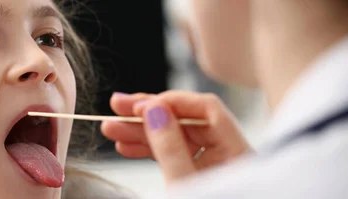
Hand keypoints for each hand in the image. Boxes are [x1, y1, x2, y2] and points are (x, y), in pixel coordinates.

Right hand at [101, 91, 251, 183]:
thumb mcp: (184, 185)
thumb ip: (170, 148)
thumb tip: (155, 110)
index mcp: (237, 154)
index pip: (206, 109)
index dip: (171, 102)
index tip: (139, 106)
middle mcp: (228, 154)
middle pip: (186, 120)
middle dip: (147, 114)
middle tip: (116, 108)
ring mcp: (213, 165)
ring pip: (175, 136)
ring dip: (141, 132)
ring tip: (110, 130)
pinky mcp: (199, 175)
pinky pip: (173, 153)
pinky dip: (149, 149)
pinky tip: (125, 147)